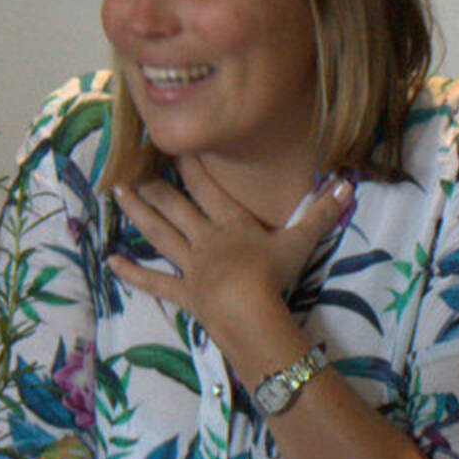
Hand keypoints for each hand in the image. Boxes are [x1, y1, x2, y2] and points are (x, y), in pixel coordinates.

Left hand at [107, 174, 350, 353]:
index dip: (190, 165)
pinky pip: (153, 282)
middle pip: (175, 206)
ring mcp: (190, 266)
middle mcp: (205, 238)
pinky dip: (132, 273)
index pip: (207, 188)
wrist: (250, 314)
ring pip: (158, 234)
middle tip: (130, 166)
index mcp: (231, 223)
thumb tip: (348, 185)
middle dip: (154, 185)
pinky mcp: (183, 293)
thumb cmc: (275, 276)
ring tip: (117, 193)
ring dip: (138, 212)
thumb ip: (321, 213)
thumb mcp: (302, 242)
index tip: (172, 145)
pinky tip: (110, 261)